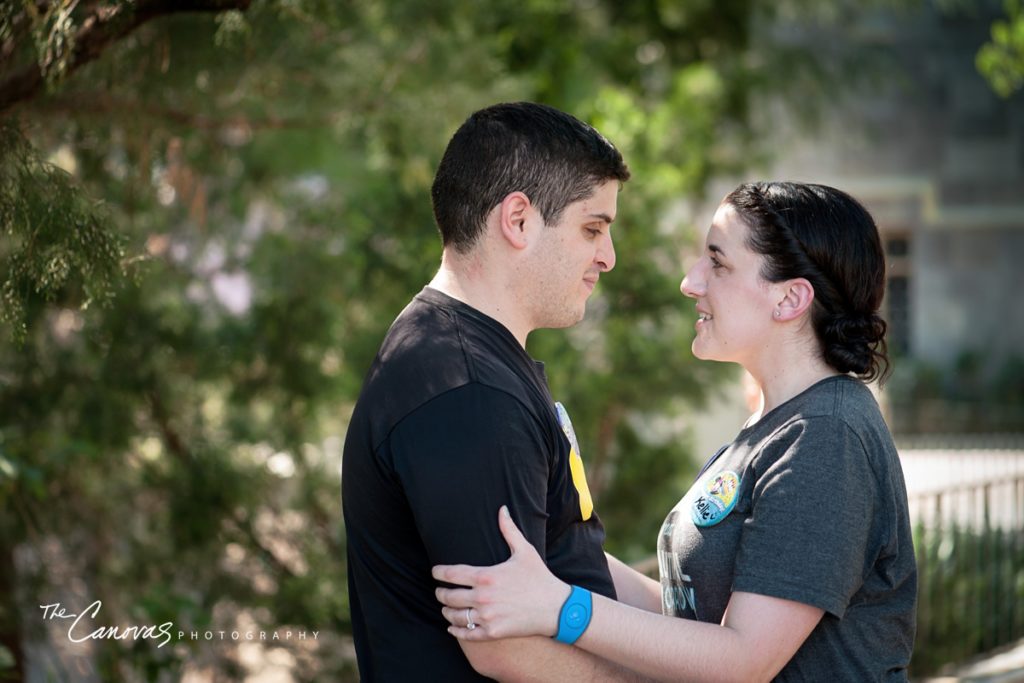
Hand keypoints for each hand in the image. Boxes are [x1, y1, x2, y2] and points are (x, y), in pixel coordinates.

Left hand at [433, 505, 570, 640]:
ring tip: (445, 608)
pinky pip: (465, 633)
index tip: (434, 572)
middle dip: (440, 593)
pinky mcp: (492, 632)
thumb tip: (502, 509)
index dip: (438, 573)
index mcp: (486, 576)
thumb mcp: (525, 551)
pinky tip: (452, 626)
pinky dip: (455, 630)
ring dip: (446, 611)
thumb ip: (509, 530)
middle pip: (448, 596)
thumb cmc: (539, 577)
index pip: (452, 574)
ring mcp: (487, 616)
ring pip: (454, 615)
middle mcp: (483, 597)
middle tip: (438, 591)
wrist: (555, 608)